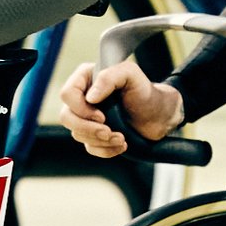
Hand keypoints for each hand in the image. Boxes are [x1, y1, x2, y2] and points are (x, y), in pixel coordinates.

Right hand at [59, 60, 181, 157]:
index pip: (68, 94)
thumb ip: (109, 77)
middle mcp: (82, 97)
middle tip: (109, 132)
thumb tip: (90, 97)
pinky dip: (105, 150)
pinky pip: (89, 147)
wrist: (158, 115)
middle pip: (67, 117)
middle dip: (88, 129)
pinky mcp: (93, 134)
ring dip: (100, 140)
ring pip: (77, 134)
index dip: (81, 108)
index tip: (102, 116)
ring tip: (121, 138)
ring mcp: (86, 117)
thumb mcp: (131, 75)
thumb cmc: (144, 91)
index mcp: (86, 78)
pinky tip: (121, 145)